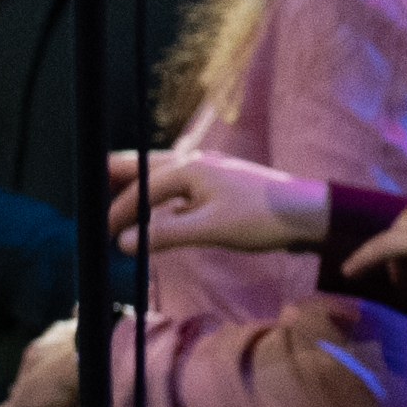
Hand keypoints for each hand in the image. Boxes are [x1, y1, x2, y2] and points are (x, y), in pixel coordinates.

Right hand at [115, 146, 320, 260]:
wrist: (309, 214)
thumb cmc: (260, 218)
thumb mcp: (209, 229)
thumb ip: (164, 234)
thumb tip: (124, 243)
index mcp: (189, 169)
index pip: (142, 189)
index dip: (120, 212)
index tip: (105, 234)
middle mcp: (197, 163)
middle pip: (149, 164)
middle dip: (123, 172)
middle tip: (98, 174)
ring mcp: (211, 172)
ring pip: (166, 173)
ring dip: (144, 182)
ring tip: (124, 188)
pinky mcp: (223, 185)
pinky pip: (182, 185)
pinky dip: (165, 194)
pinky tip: (165, 209)